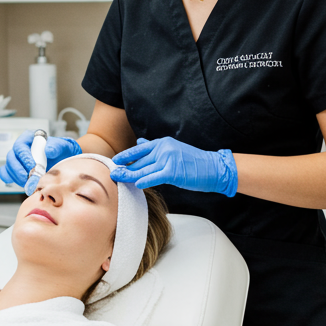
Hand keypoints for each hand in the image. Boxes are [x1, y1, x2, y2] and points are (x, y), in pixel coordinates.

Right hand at [0, 131, 81, 189]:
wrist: (61, 161)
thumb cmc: (59, 151)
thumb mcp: (61, 146)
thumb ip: (55, 147)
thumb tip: (48, 150)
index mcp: (28, 138)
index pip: (20, 146)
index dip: (24, 157)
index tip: (33, 166)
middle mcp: (19, 149)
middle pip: (11, 158)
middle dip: (19, 170)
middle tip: (28, 178)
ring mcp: (16, 160)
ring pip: (8, 167)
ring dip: (17, 177)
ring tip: (29, 184)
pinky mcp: (15, 171)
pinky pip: (6, 175)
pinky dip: (12, 180)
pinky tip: (23, 184)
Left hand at [110, 136, 238, 195]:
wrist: (214, 168)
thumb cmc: (194, 163)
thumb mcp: (174, 150)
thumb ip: (156, 148)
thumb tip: (140, 141)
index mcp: (163, 143)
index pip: (140, 149)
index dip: (126, 155)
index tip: (114, 160)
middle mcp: (164, 148)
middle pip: (139, 160)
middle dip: (125, 167)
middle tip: (112, 173)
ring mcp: (169, 159)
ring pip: (144, 169)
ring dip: (129, 175)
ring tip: (118, 178)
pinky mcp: (174, 171)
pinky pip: (155, 177)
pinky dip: (145, 180)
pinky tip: (136, 184)